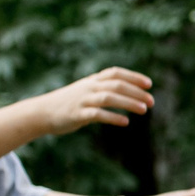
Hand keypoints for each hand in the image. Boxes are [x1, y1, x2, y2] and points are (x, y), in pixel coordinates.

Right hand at [38, 68, 153, 134]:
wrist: (42, 112)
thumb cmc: (69, 103)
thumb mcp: (86, 91)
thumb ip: (104, 90)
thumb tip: (128, 93)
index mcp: (92, 81)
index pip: (115, 73)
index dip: (133, 76)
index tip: (149, 84)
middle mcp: (89, 88)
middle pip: (116, 85)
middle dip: (136, 92)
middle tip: (152, 101)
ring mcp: (82, 100)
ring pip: (108, 98)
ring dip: (128, 103)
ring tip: (144, 110)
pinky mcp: (77, 114)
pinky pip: (97, 114)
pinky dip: (112, 117)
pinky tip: (125, 122)